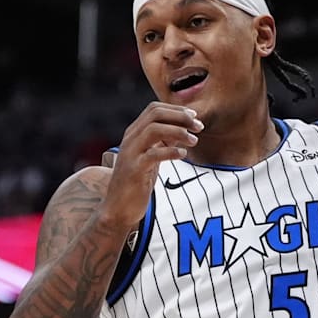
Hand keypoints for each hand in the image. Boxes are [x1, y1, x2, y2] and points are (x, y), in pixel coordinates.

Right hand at [98, 102, 202, 227]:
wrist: (118, 208)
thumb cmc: (137, 181)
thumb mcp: (151, 156)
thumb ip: (162, 142)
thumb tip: (183, 130)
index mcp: (134, 133)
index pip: (154, 109)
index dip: (176, 110)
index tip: (194, 117)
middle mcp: (130, 139)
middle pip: (155, 115)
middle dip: (180, 117)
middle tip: (199, 127)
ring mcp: (131, 153)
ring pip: (154, 130)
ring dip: (178, 132)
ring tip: (194, 141)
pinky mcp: (134, 169)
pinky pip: (153, 154)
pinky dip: (171, 152)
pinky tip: (183, 155)